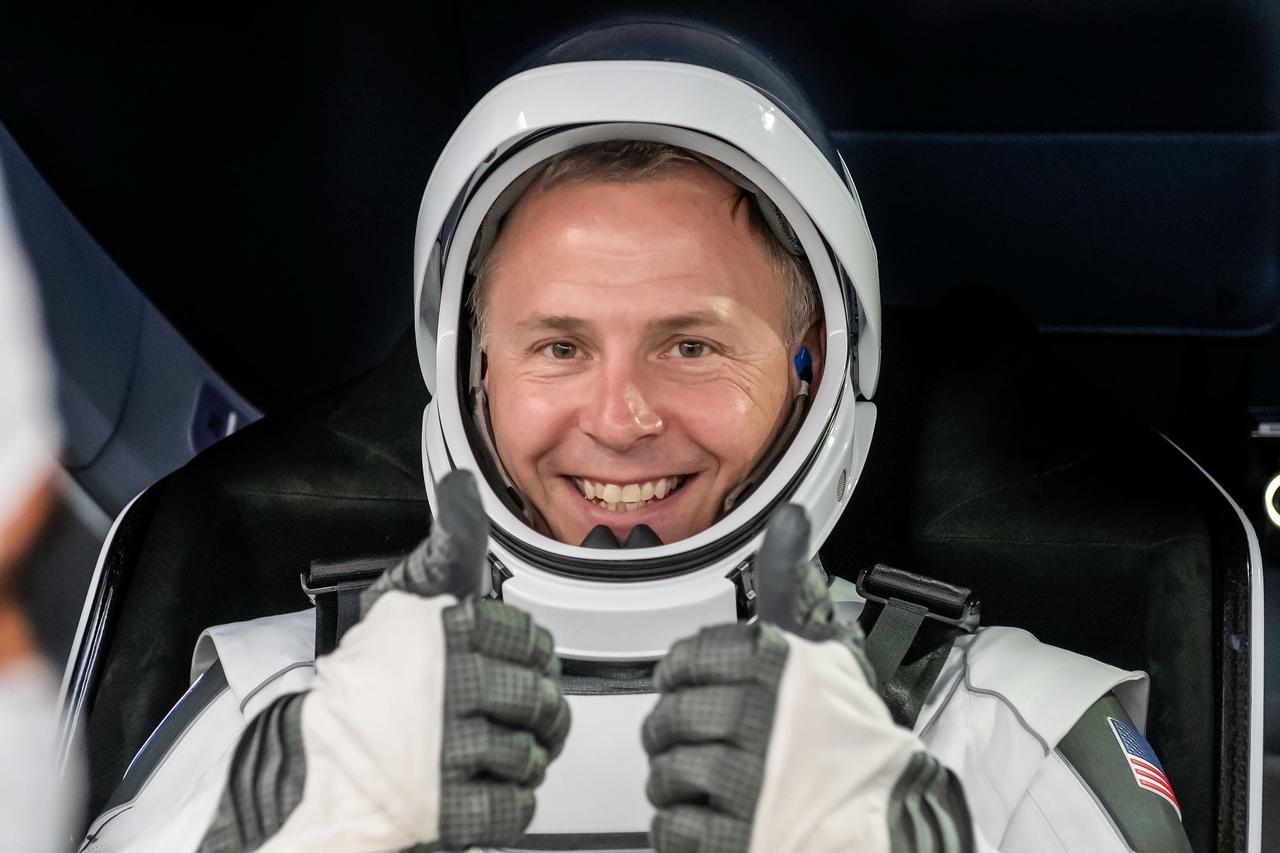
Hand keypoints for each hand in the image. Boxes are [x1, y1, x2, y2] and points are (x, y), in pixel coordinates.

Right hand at [199, 471, 569, 852]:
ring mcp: (449, 750)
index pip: (528, 639)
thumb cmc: (361, 682)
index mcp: (445, 630)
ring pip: (530, 751)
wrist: (308, 763)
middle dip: (535, 709)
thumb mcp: (401, 599)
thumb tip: (463, 486)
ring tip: (499, 750)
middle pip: (537, 698)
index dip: (528, 656)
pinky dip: (510, 799)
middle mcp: (451, 686)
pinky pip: (514, 804)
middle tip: (519, 713)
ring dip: (524, 756)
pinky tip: (487, 785)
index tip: (517, 663)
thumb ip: (448, 546)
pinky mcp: (446, 807)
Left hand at [642, 505, 972, 852]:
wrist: (889, 826)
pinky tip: (719, 821)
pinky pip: (671, 828)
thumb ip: (791, 585)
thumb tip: (789, 518)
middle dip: (680, 738)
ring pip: (665, 773)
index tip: (699, 692)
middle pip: (667, 720)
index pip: (684, 661)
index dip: (686, 682)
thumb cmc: (852, 740)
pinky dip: (686, 829)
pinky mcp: (731, 839)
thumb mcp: (827, 648)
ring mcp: (743, 781)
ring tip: (720, 788)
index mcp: (772, 663)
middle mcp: (756, 715)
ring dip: (683, 786)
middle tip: (710, 746)